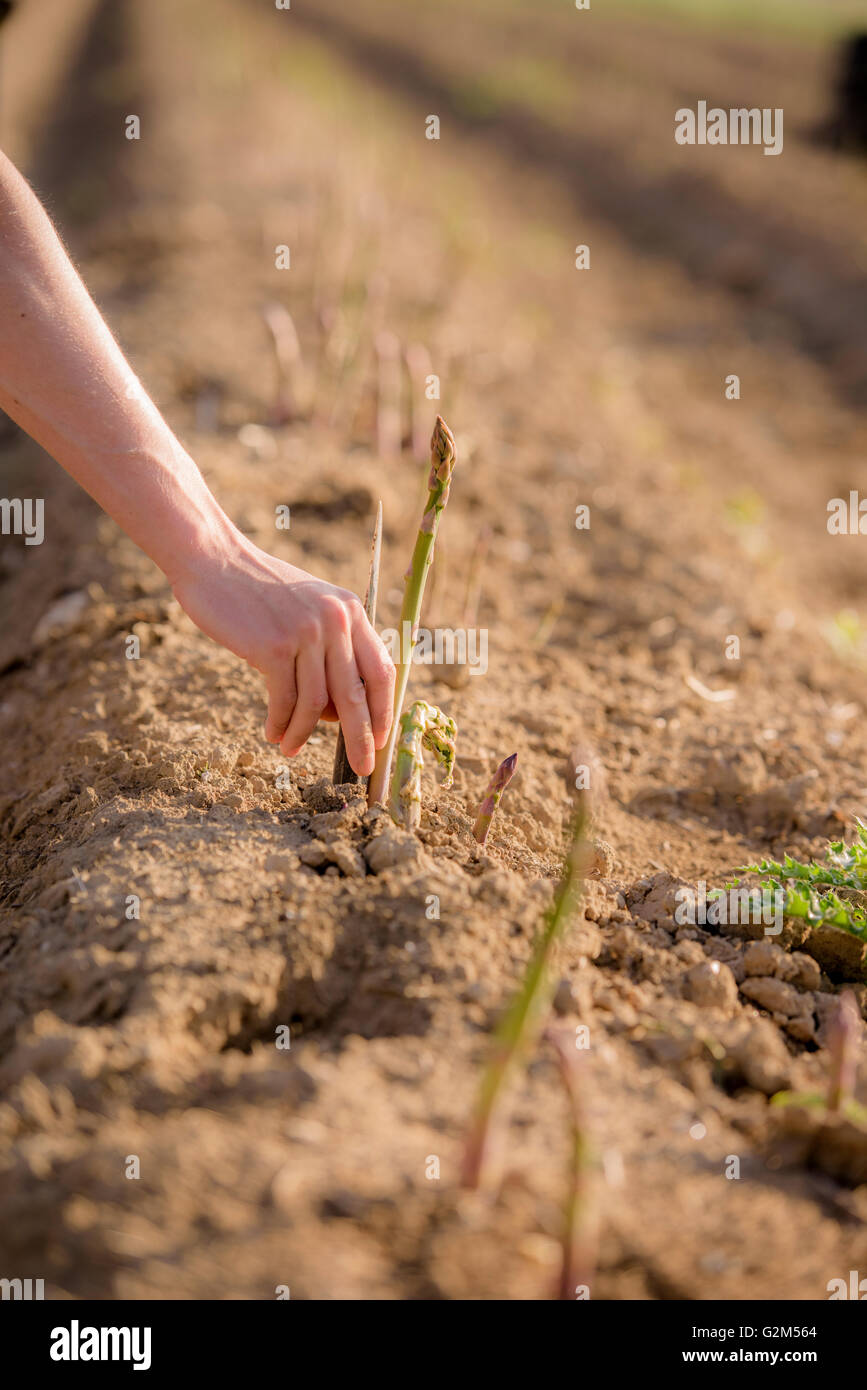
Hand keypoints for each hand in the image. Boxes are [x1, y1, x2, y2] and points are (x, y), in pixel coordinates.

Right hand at [171, 536, 394, 775]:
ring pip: (317, 704)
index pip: (381, 670)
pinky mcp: (274, 647)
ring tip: (290, 748)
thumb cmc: (259, 590)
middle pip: (356, 695)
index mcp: (351, 611)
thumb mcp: (309, 605)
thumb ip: (331, 644)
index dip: (384, 710)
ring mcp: (306, 634)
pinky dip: (280, 724)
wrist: (215, 560)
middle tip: (362, 767)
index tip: (382, 738)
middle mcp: (335, 621)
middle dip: (361, 737)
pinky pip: (285, 700)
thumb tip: (341, 708)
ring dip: (304, 734)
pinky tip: (273, 734)